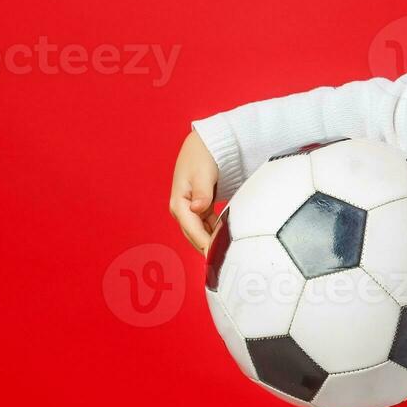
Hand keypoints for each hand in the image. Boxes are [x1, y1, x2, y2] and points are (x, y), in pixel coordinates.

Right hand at [169, 129, 219, 253]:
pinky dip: (216, 234)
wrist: (205, 144)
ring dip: (212, 243)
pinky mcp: (200, 207)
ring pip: (201, 233)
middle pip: (195, 236)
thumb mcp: (202, 173)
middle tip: (225, 263)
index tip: (215, 257)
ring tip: (228, 256)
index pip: (193, 230)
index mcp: (179, 203)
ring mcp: (190, 209)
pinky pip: (208, 226)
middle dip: (208, 250)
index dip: (204, 245)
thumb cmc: (201, 156)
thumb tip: (198, 208)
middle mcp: (182, 209)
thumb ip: (202, 193)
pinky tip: (227, 240)